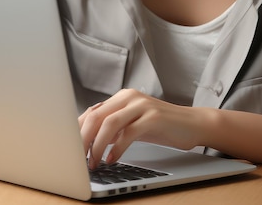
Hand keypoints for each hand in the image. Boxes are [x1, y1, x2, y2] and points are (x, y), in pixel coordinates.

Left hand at [78, 89, 203, 168]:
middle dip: (82, 140)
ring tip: (94, 163)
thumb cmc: (161, 125)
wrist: (192, 123)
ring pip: (109, 124)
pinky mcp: (153, 118)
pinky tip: (112, 160)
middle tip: (76, 159)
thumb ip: (114, 126)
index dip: (77, 131)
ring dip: (97, 146)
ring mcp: (142, 106)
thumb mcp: (134, 123)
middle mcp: (130, 97)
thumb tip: (87, 141)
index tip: (69, 150)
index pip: (92, 112)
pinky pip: (128, 133)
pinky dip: (117, 148)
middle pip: (96, 116)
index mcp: (122, 97)